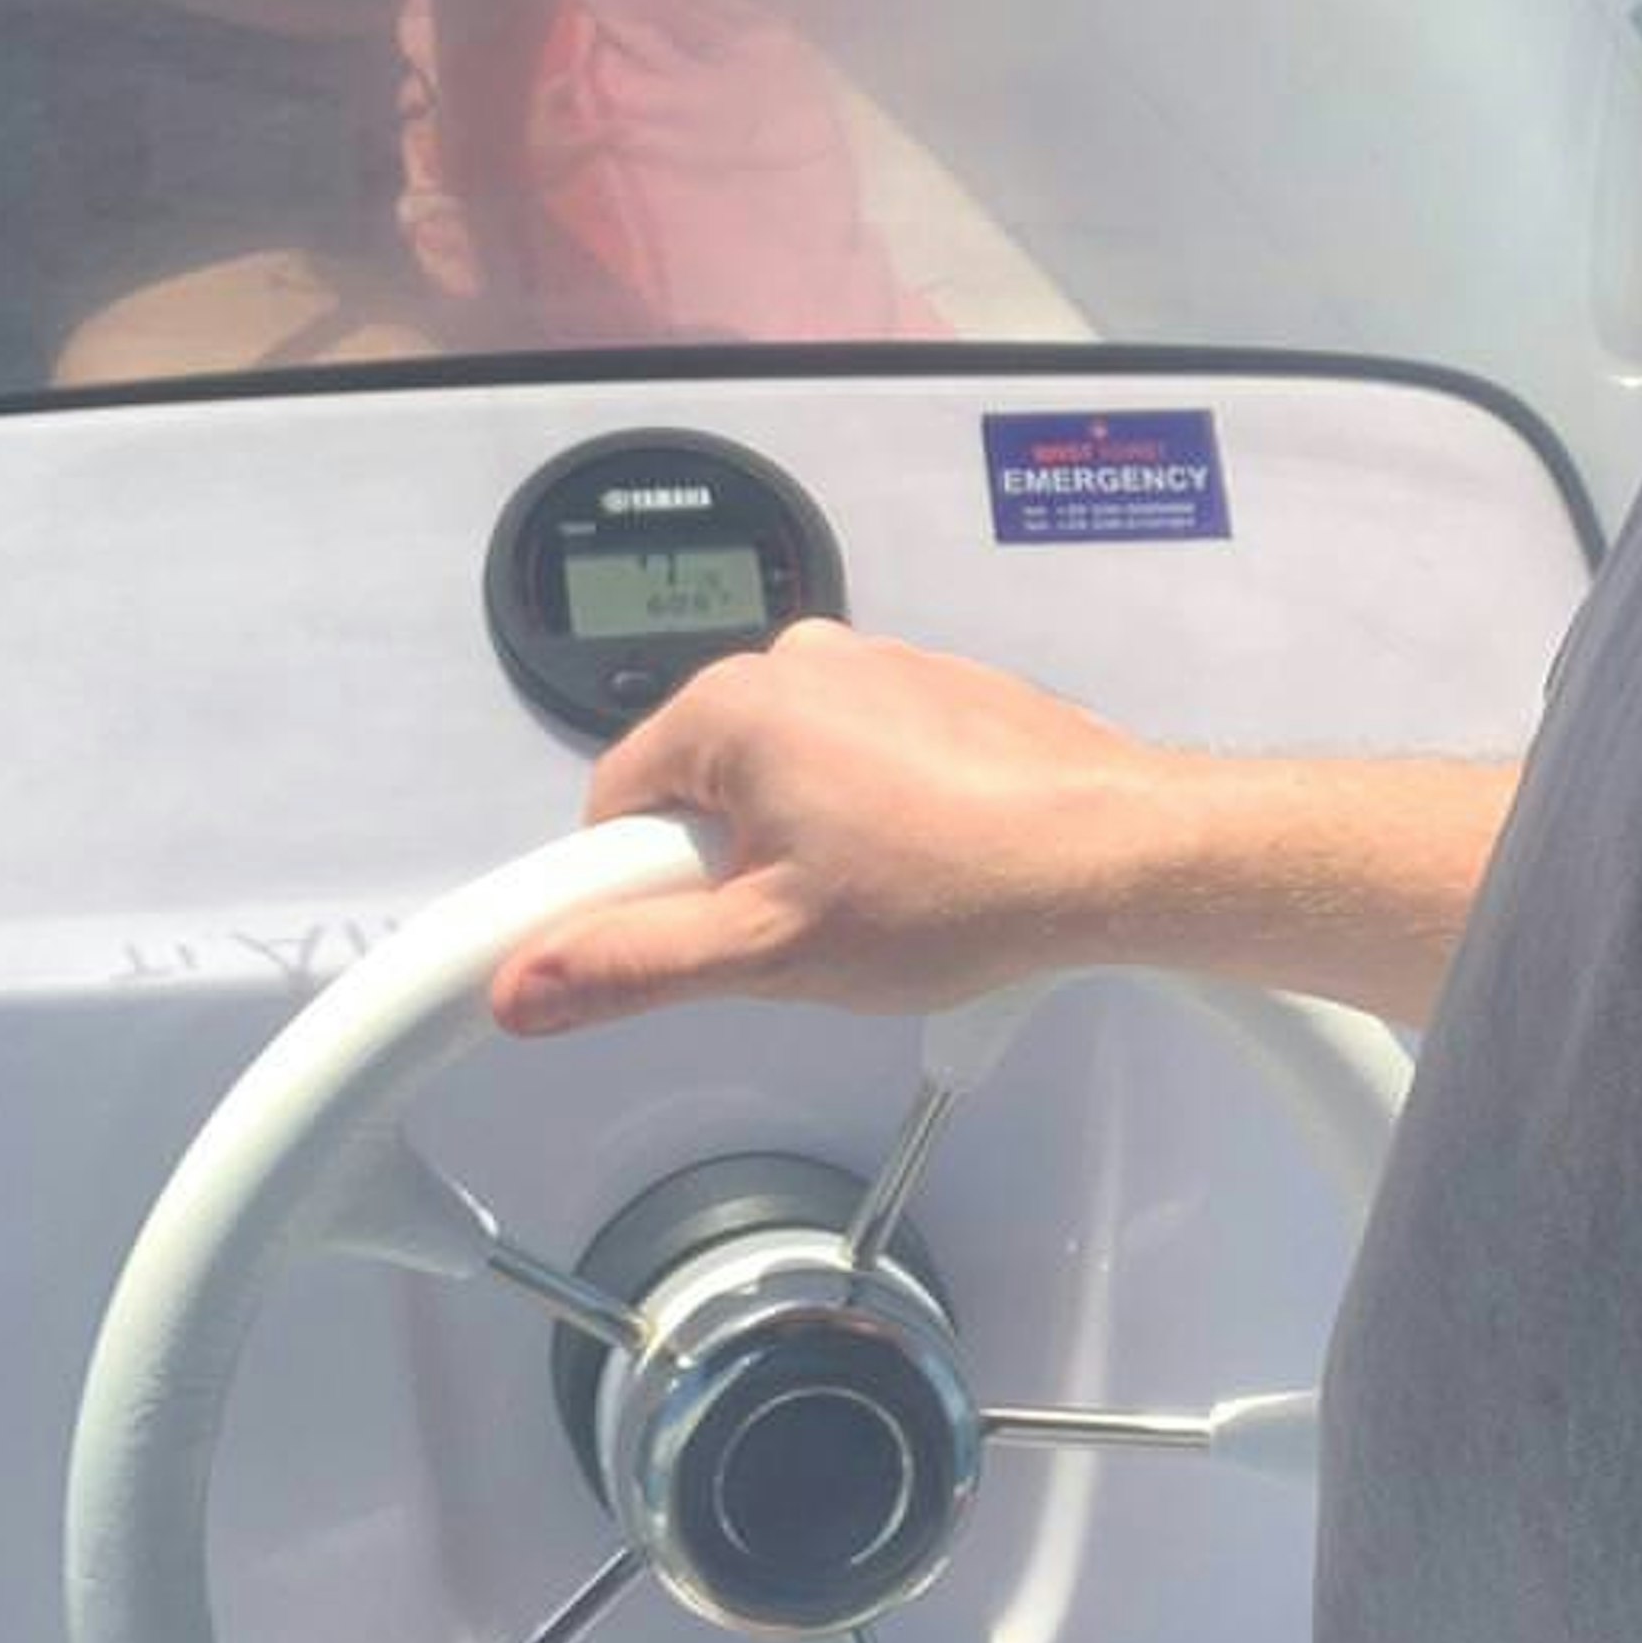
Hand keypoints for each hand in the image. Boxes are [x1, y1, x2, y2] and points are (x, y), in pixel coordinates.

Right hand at [489, 621, 1165, 1036]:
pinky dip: (867, 808)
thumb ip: (633, 964)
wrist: (1116, 851)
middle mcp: (797, 660)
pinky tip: (920, 864)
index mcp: (734, 706)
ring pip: (781, 772)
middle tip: (798, 925)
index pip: (614, 803)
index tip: (684, 936)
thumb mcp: (769, 950)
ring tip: (875, 898)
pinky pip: (854, 754)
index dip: (635, 886)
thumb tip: (525, 982)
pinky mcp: (931, 687)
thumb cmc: (960, 886)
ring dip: (801, 838)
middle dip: (729, 864)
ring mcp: (872, 666)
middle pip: (699, 784)